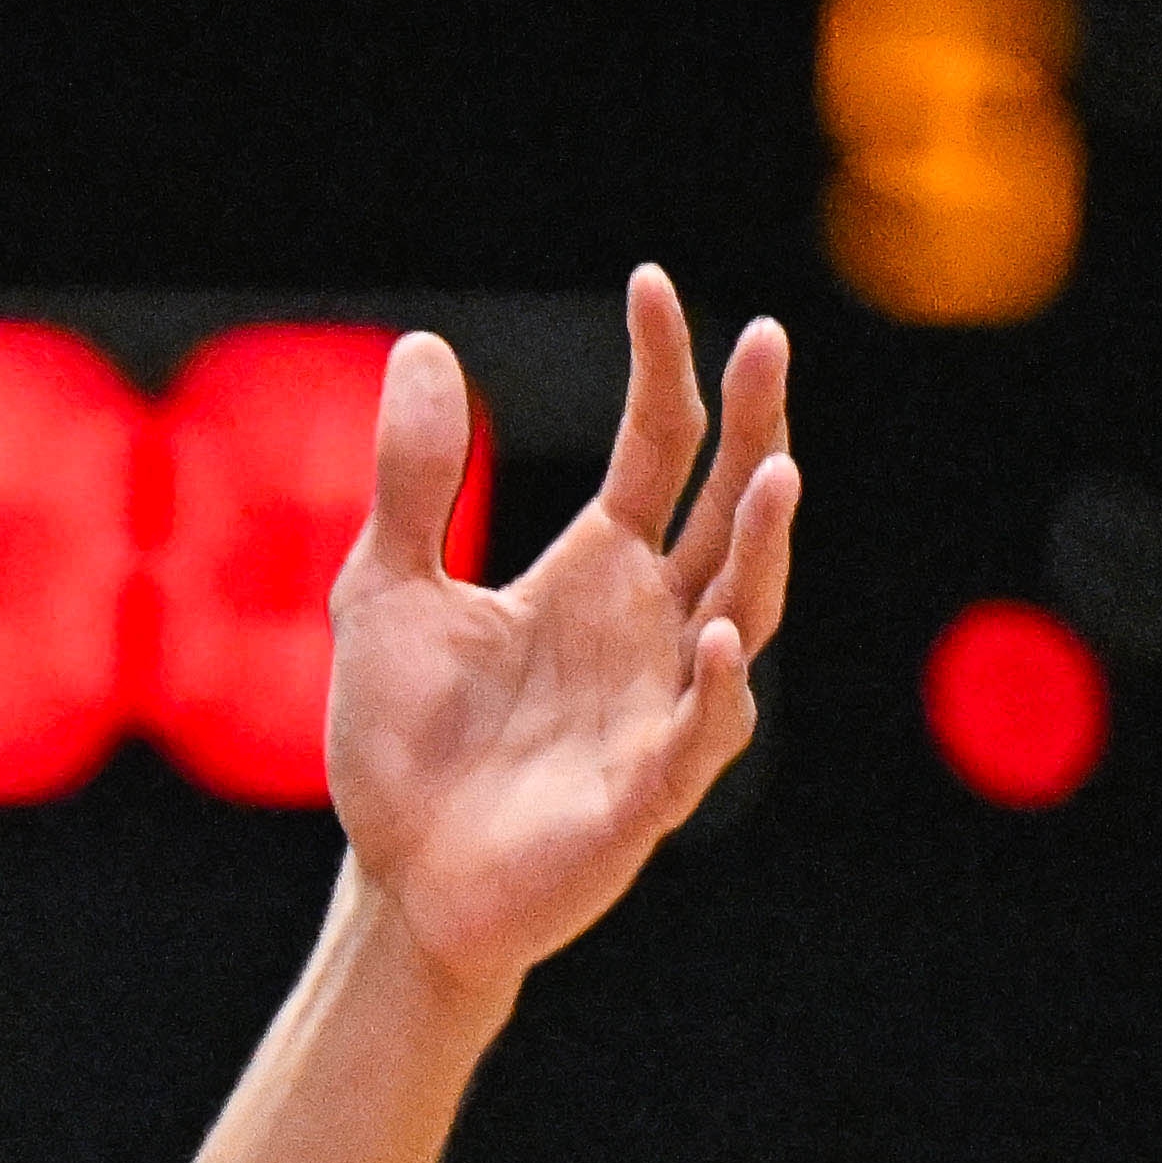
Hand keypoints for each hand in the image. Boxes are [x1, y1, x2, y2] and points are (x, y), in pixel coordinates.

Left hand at [319, 265, 798, 995]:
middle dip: (755, 426)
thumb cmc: (404, 744)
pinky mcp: (646, 790)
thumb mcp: (383, 589)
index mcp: (597, 569)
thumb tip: (426, 345)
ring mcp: (659, 702)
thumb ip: (412, 479)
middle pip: (728, 507)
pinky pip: (699, 732)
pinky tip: (713, 633)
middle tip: (769, 339)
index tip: (652, 283)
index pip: (658, 446)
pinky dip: (713, 686)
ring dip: (764, 544)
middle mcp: (649, 624)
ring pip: (744, 606)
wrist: (396, 879)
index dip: (664, 365)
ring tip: (778, 472)